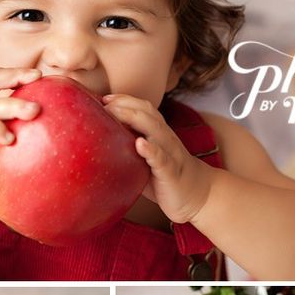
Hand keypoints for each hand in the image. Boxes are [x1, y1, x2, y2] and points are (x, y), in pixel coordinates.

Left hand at [101, 94, 211, 224]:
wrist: (196, 196)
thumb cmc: (164, 178)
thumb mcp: (145, 160)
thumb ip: (129, 149)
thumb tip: (98, 147)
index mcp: (159, 133)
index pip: (143, 108)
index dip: (125, 100)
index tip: (104, 98)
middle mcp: (165, 138)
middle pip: (147, 113)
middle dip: (125, 105)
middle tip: (104, 104)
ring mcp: (170, 153)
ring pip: (155, 130)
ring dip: (135, 119)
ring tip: (116, 113)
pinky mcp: (171, 172)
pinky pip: (162, 159)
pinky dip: (151, 150)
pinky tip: (140, 144)